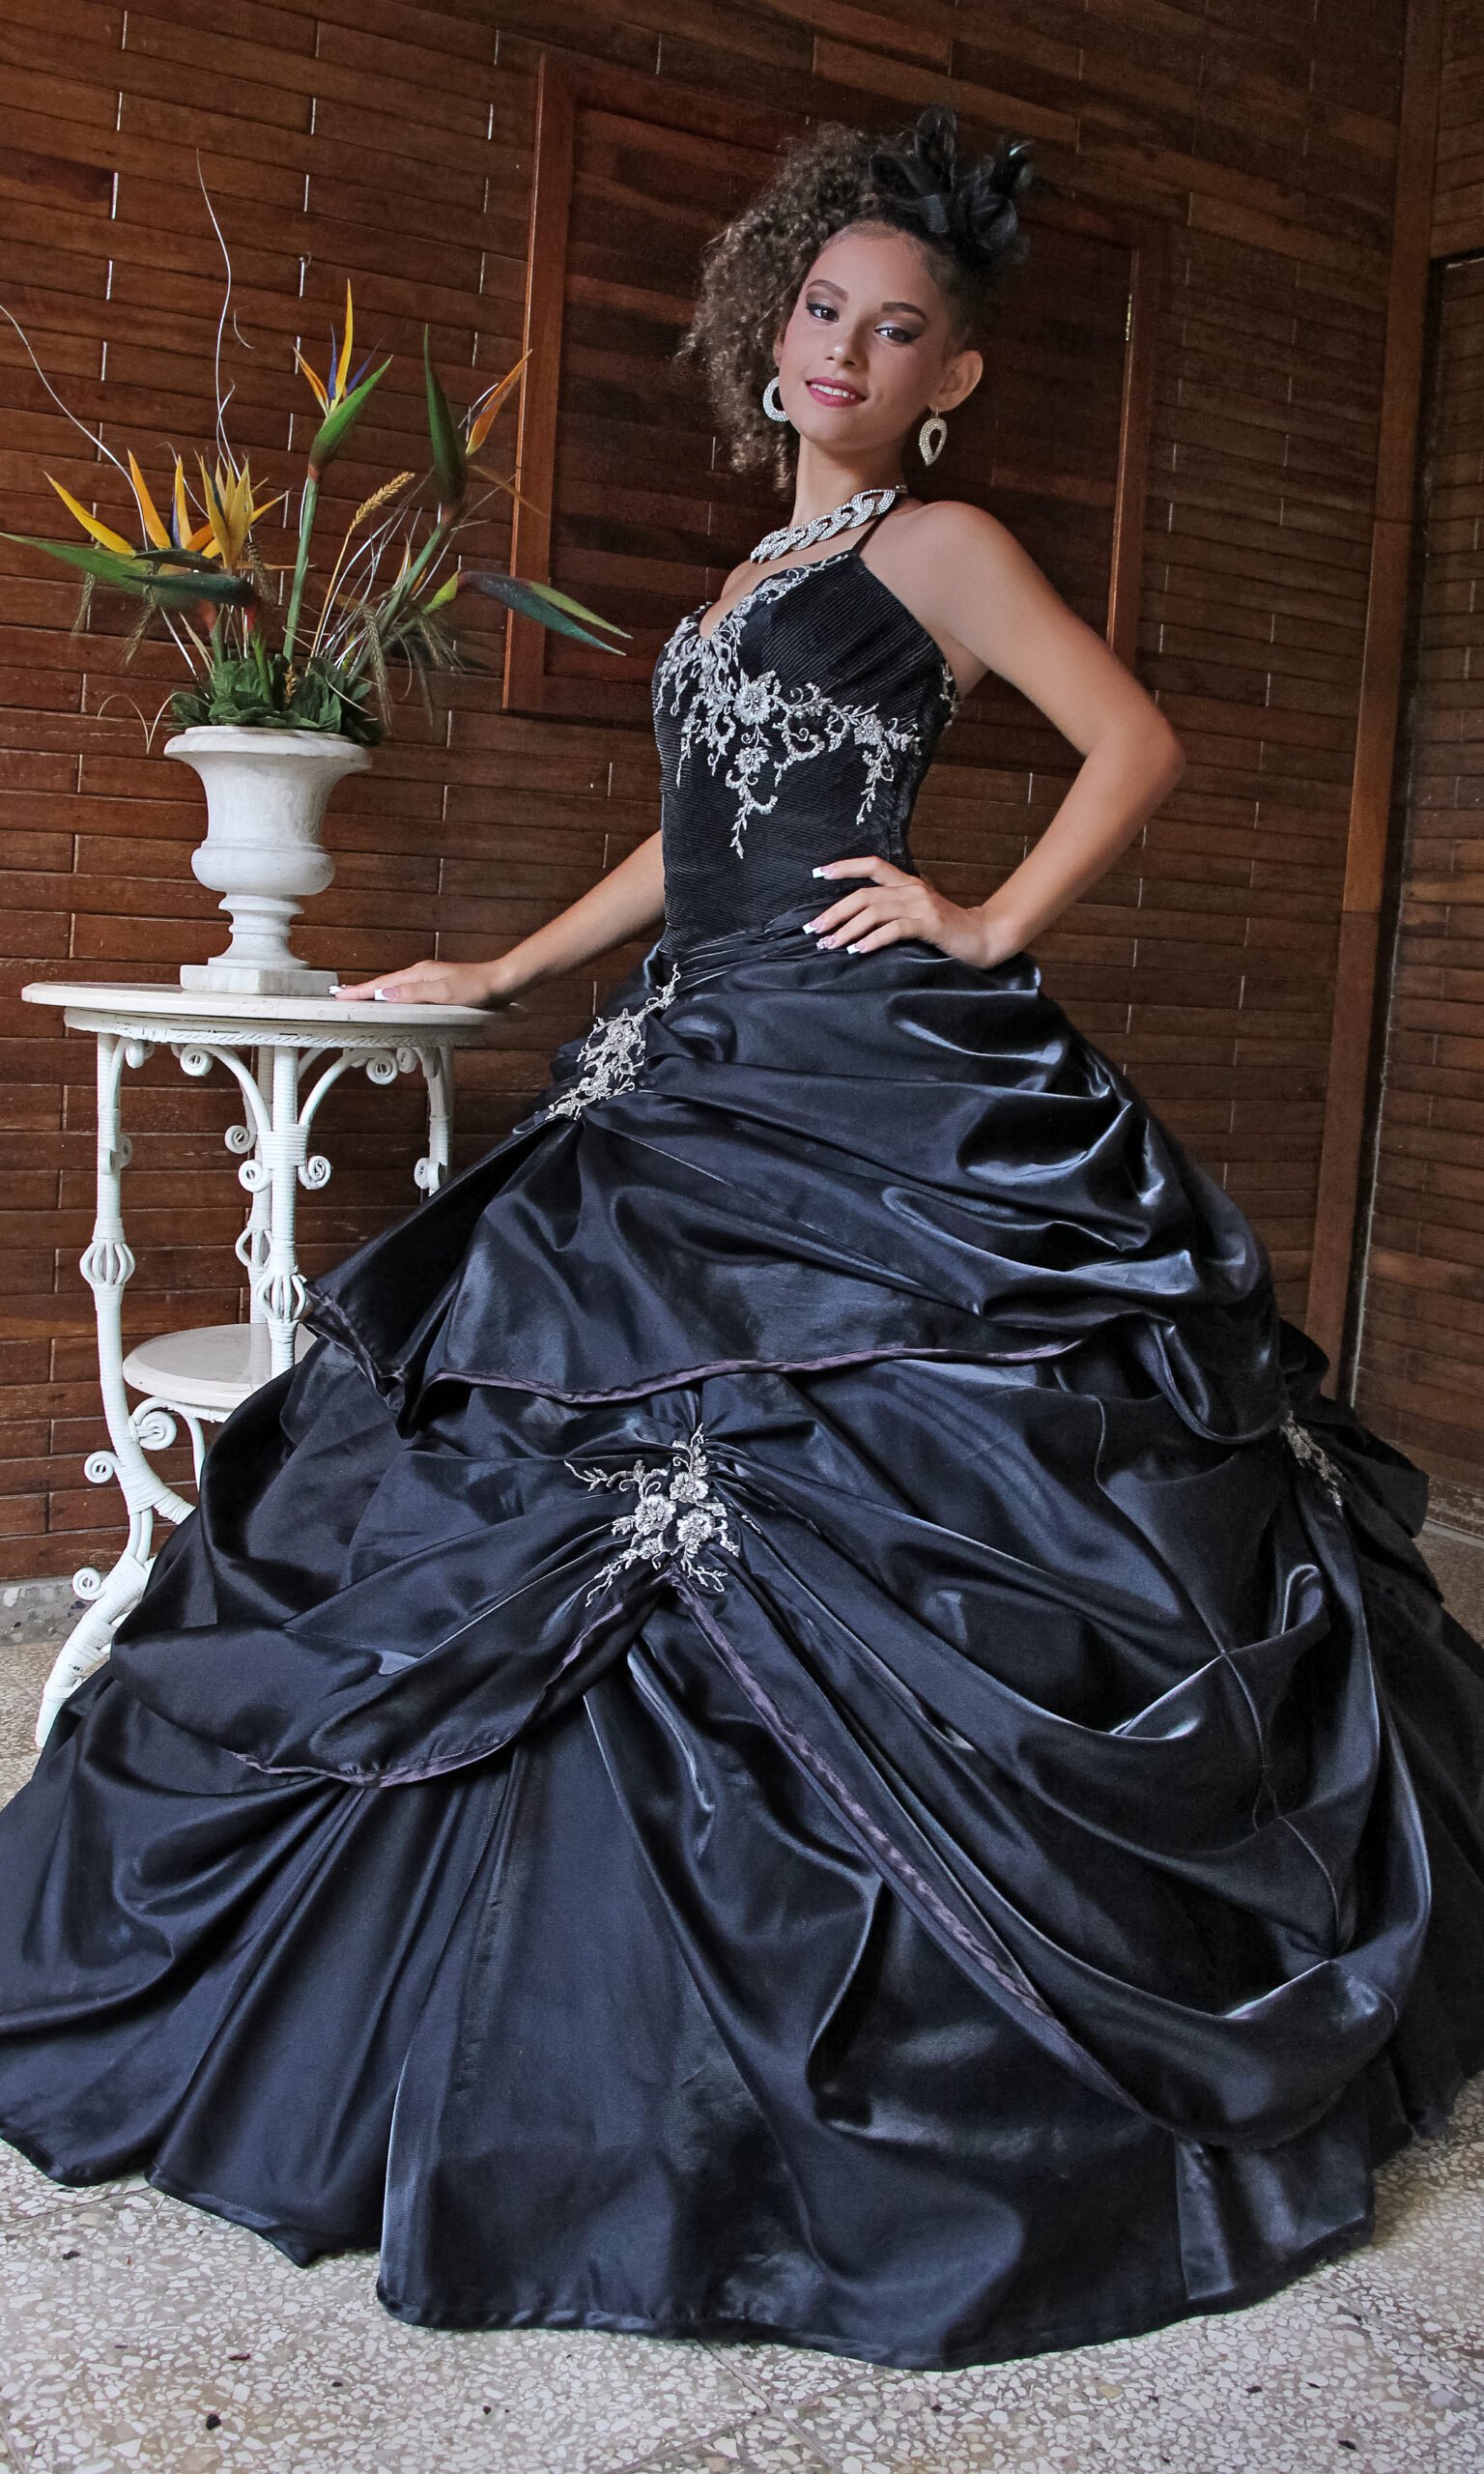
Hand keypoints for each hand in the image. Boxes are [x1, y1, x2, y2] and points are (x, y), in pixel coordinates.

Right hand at [334, 958, 513, 1008]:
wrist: (502, 983)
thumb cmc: (477, 989)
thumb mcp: (444, 994)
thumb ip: (414, 994)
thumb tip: (385, 995)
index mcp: (418, 975)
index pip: (382, 985)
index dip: (360, 991)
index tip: (340, 995)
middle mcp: (420, 975)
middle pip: (385, 984)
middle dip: (363, 991)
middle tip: (342, 997)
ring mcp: (429, 980)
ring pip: (396, 988)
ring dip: (377, 994)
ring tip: (362, 1000)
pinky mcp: (437, 987)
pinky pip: (408, 992)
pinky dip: (395, 997)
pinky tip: (396, 1002)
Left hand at [803, 858, 1023, 967]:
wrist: (984, 937)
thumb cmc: (947, 930)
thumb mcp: (917, 913)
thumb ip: (893, 911)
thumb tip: (855, 922)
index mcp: (907, 883)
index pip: (872, 865)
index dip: (845, 867)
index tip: (818, 873)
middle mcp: (911, 889)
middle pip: (864, 895)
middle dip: (835, 912)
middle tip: (814, 929)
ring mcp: (922, 906)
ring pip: (875, 912)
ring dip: (848, 929)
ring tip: (831, 944)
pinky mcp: (930, 925)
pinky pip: (895, 930)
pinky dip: (873, 940)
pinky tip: (858, 950)